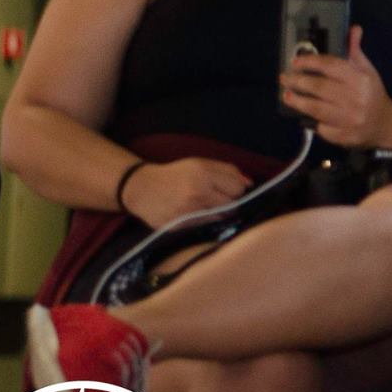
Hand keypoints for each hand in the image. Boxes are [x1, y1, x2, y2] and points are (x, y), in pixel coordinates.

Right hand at [125, 158, 249, 228]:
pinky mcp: (180, 227)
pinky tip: (194, 214)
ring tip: (205, 207)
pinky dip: (205, 222)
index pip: (238, 188)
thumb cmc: (175, 175)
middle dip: (229, 203)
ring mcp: (188, 212)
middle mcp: (197, 193)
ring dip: (218, 214)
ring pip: (221, 218)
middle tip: (217, 200)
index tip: (229, 190)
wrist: (141, 188)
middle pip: (232, 205)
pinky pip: (205, 227)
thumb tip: (250, 184)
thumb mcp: (200, 164)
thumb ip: (227, 170)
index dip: (236, 190)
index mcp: (203, 174)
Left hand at [281, 25, 391, 148]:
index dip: (310, 62)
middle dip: (298, 82)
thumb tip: (354, 28)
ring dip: (297, 102)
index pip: (331, 66)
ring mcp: (350, 119)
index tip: (295, 62)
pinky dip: (312, 121)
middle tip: (284, 78)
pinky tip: (305, 115)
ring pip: (316, 109)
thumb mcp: (367, 71)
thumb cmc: (373, 93)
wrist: (385, 124)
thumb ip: (355, 51)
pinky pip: (322, 127)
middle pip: (319, 88)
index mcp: (361, 79)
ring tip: (286, 95)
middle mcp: (356, 99)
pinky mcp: (344, 136)